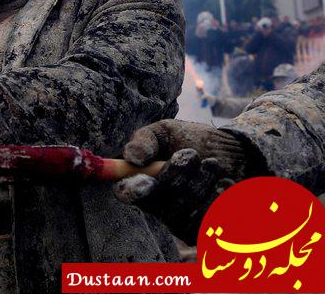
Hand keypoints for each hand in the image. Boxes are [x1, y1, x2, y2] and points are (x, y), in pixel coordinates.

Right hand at [114, 120, 250, 240]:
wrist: (236, 155)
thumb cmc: (195, 141)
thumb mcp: (166, 132)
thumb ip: (146, 140)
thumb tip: (132, 157)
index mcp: (140, 181)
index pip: (125, 194)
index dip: (133, 191)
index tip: (147, 181)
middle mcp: (157, 206)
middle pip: (159, 204)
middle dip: (177, 177)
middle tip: (192, 154)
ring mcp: (180, 222)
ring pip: (186, 211)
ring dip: (202, 181)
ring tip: (213, 164)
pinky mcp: (206, 230)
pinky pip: (209, 219)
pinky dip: (219, 196)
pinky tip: (225, 184)